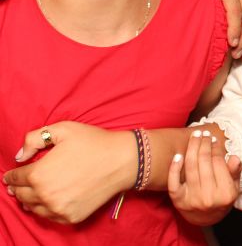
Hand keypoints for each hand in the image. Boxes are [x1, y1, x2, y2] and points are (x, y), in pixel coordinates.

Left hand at [2, 122, 135, 223]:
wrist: (123, 161)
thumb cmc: (94, 142)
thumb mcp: (64, 129)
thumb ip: (33, 139)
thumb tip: (20, 157)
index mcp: (39, 174)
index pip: (14, 178)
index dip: (12, 174)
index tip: (12, 174)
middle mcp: (45, 195)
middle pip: (20, 195)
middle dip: (18, 187)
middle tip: (20, 184)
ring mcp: (58, 209)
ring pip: (32, 207)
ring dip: (30, 199)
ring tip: (34, 192)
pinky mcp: (70, 217)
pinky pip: (48, 216)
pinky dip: (45, 208)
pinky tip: (50, 199)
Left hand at [168, 129, 241, 225]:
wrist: (204, 220)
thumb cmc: (221, 199)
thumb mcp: (234, 187)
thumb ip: (235, 172)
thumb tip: (234, 158)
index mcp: (225, 193)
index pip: (218, 163)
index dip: (216, 148)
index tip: (214, 139)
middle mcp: (208, 197)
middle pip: (204, 162)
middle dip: (204, 144)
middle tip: (204, 134)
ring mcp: (192, 199)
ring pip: (190, 167)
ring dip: (192, 148)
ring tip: (195, 136)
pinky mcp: (178, 200)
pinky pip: (174, 182)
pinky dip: (174, 167)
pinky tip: (178, 155)